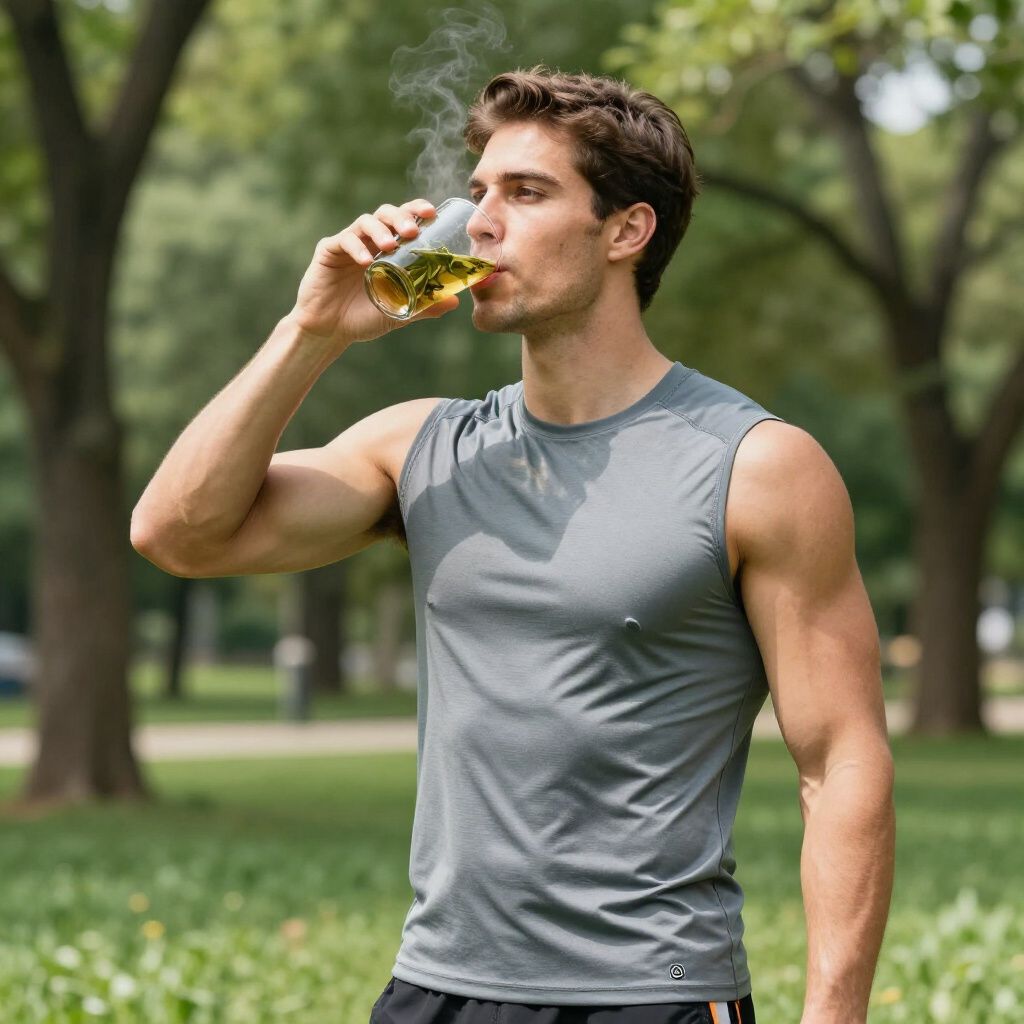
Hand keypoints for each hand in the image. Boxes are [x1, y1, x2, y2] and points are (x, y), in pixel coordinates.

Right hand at [286, 198, 459, 352]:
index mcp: (388, 249)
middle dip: (401, 217)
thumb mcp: (399, 312)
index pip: (404, 220)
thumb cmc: (364, 318)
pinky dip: (356, 247)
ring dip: (380, 230)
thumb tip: (455, 301)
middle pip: (386, 214)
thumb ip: (424, 306)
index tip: (431, 212)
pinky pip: (344, 240)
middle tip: (412, 231)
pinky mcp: (328, 250)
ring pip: (365, 222)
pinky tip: (366, 261)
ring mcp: (349, 243)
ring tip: (389, 246)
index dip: (417, 210)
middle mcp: (369, 241)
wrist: (331, 331)